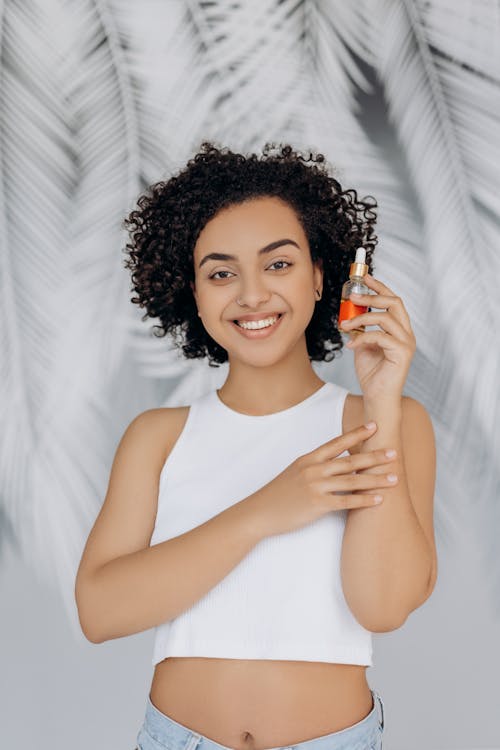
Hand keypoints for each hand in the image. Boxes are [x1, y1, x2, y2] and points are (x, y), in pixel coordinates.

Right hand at [246, 422, 397, 538]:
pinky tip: (379, 500)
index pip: (337, 443)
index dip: (357, 434)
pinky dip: (364, 500)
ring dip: (376, 479)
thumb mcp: (295, 472)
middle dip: (374, 456)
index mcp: (308, 459)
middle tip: (394, 452)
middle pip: (350, 461)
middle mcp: (313, 469)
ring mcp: (315, 486)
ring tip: (395, 478)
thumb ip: (314, 466)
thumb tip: (334, 463)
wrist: (259, 512)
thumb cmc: (278, 494)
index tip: (374, 426)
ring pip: (352, 480)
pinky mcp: (316, 504)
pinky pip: (346, 501)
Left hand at [340, 273, 415, 400]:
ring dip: (361, 319)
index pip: (393, 300)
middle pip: (394, 302)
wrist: (377, 397)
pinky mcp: (403, 353)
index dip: (380, 286)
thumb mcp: (362, 345)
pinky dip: (362, 338)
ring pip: (385, 318)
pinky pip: (380, 337)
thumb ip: (360, 329)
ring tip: (345, 325)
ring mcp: (407, 343)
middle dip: (372, 295)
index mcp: (399, 329)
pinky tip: (350, 345)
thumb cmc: (372, 373)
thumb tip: (349, 314)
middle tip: (353, 296)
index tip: (364, 277)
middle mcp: (407, 333)